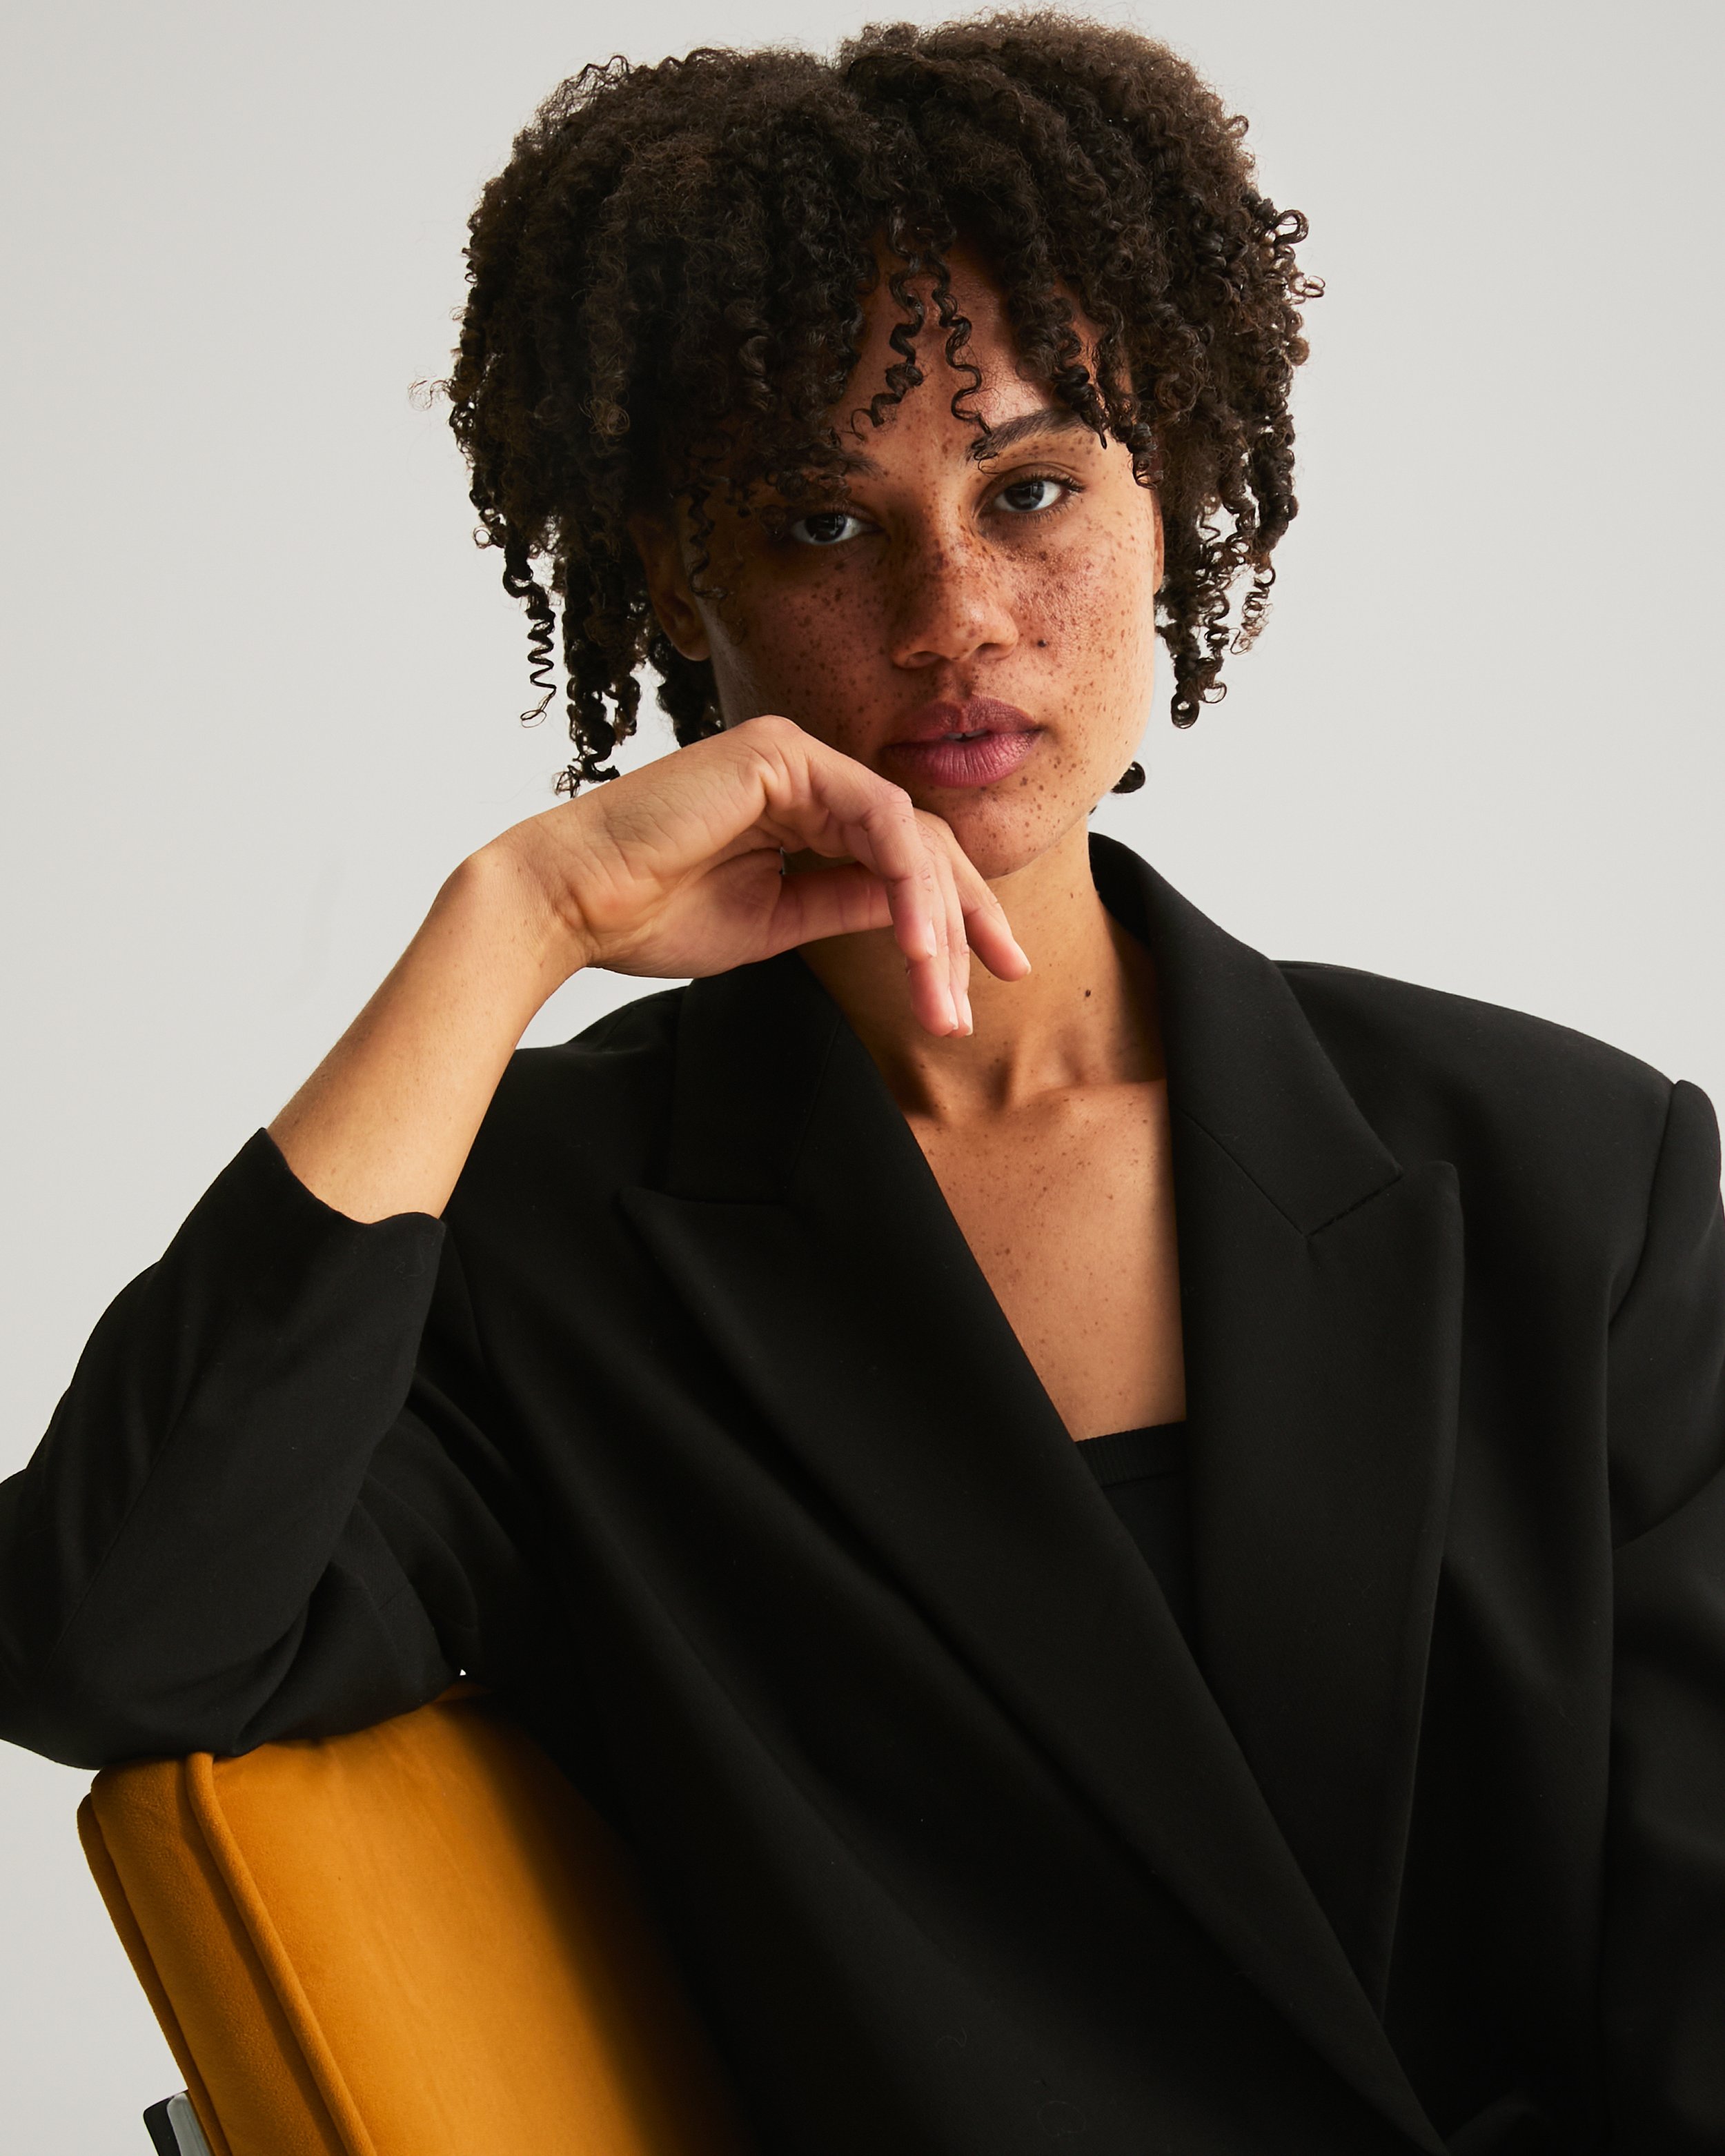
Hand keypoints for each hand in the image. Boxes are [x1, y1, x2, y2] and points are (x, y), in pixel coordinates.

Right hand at [487, 715, 1029, 1035]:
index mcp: (801, 807)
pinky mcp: (782, 755)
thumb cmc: (651, 916)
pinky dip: (907, 883)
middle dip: (964, 922)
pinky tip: (918, 944)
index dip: (956, 917)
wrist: (571, 904)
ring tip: (942, 993)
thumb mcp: (778, 921)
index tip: (993, 977)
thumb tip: (918, 915)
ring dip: (937, 919)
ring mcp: (795, 756)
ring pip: (909, 835)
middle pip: (921, 843)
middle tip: (989, 991)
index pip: (903, 856)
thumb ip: (846, 905)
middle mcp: (805, 772)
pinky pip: (877, 818)